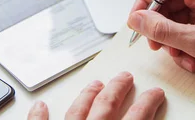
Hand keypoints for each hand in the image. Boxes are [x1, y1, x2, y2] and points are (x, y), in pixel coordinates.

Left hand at [27, 72, 164, 119]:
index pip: (137, 117)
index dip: (148, 103)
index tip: (155, 93)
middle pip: (107, 105)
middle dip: (118, 88)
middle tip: (125, 77)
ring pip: (78, 111)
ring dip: (88, 95)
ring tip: (96, 84)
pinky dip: (39, 116)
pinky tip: (40, 106)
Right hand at [127, 0, 194, 86]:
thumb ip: (162, 29)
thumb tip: (138, 19)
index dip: (145, 3)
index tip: (136, 20)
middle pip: (170, 4)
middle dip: (162, 28)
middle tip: (158, 45)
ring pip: (180, 19)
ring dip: (176, 41)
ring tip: (183, 58)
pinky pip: (194, 27)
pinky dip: (189, 44)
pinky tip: (194, 60)